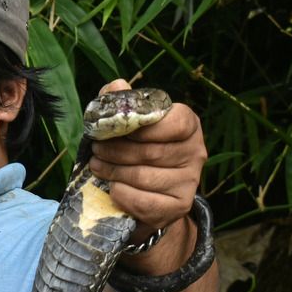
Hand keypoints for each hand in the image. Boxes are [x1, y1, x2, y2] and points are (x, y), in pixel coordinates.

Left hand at [88, 79, 206, 233]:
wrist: (150, 195)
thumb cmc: (137, 151)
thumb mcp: (128, 124)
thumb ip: (121, 103)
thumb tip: (117, 85)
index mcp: (188, 125)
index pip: (175, 121)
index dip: (143, 127)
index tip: (117, 131)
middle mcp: (196, 152)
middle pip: (151, 151)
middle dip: (116, 151)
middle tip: (96, 150)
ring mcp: (190, 181)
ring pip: (144, 176)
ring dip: (113, 172)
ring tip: (98, 166)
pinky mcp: (179, 206)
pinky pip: (145, 201)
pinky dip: (123, 195)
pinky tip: (113, 189)